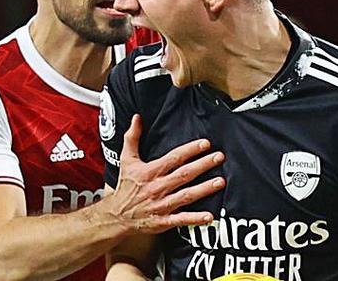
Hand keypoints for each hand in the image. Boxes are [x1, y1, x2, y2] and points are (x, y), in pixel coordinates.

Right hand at [104, 114, 224, 234]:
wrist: (116, 214)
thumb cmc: (126, 186)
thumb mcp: (127, 159)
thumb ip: (132, 137)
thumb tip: (137, 117)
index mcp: (150, 171)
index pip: (173, 158)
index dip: (190, 150)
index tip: (205, 143)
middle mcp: (158, 187)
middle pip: (184, 174)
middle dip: (203, 165)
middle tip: (219, 157)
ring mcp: (161, 205)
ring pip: (186, 196)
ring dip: (204, 189)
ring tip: (220, 182)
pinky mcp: (163, 221)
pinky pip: (181, 220)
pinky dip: (195, 219)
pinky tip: (210, 216)